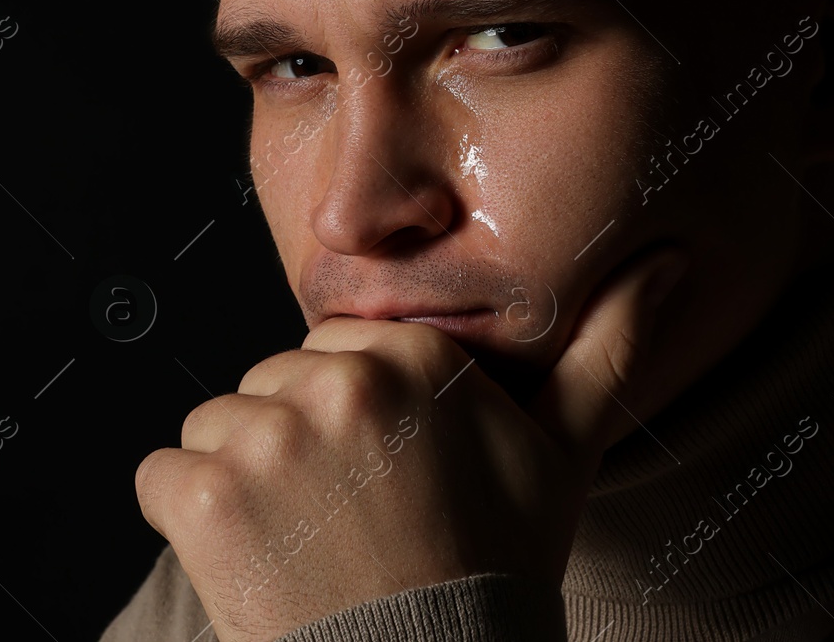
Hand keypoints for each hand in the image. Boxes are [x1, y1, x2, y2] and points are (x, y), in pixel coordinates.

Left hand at [134, 247, 687, 641]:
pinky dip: (188, 519)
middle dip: (294, 444)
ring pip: (215, 426)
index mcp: (412, 354)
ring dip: (240, 482)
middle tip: (347, 521)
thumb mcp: (563, 457)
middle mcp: (335, 381)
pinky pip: (161, 476)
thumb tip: (672, 262)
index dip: (355, 419)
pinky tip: (252, 566)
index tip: (388, 479)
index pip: (337, 351)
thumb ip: (608, 349)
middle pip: (271, 384)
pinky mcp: (201, 494)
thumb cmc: (495, 571)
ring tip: (305, 546)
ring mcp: (263, 437)